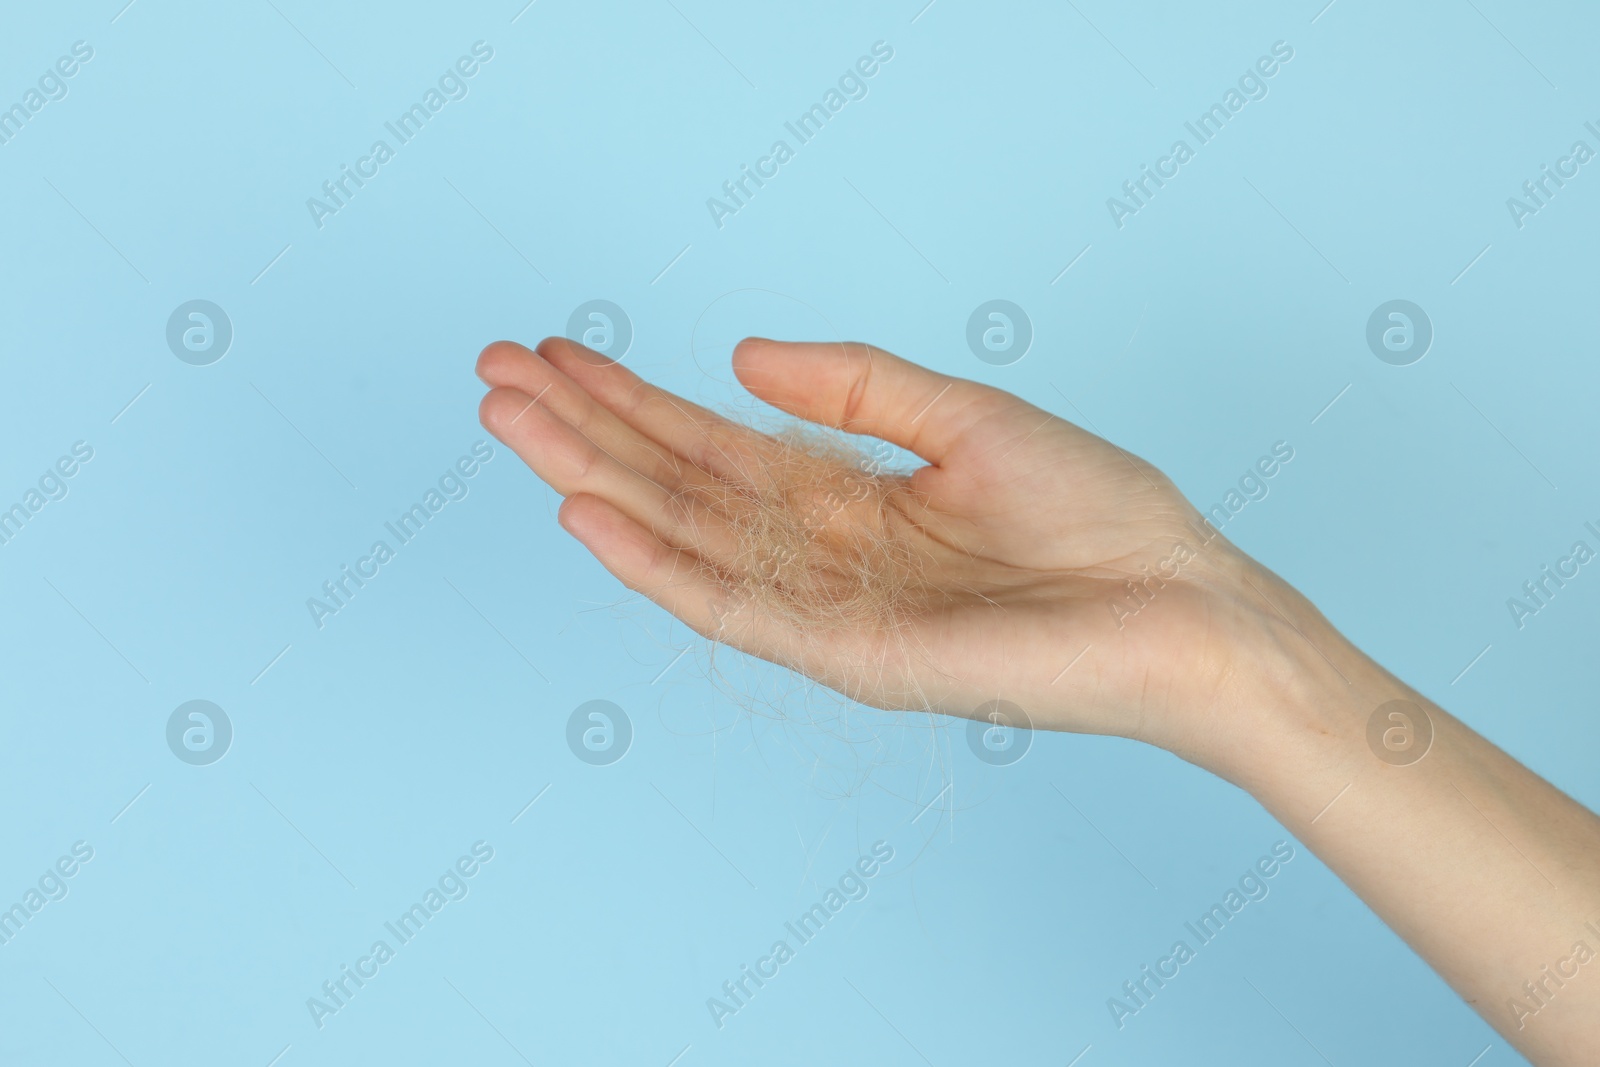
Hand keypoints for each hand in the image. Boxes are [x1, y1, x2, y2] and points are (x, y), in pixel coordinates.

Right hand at [476, 336, 1303, 771]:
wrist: (1183, 607)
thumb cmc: (1098, 514)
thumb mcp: (966, 418)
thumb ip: (855, 387)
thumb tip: (739, 353)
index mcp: (848, 500)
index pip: (714, 445)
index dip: (633, 399)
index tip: (556, 353)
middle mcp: (820, 557)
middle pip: (677, 486)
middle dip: (586, 431)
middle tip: (493, 374)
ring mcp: (826, 611)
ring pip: (684, 539)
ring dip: (593, 481)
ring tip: (511, 423)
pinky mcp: (848, 659)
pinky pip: (733, 608)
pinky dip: (655, 563)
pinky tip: (587, 514)